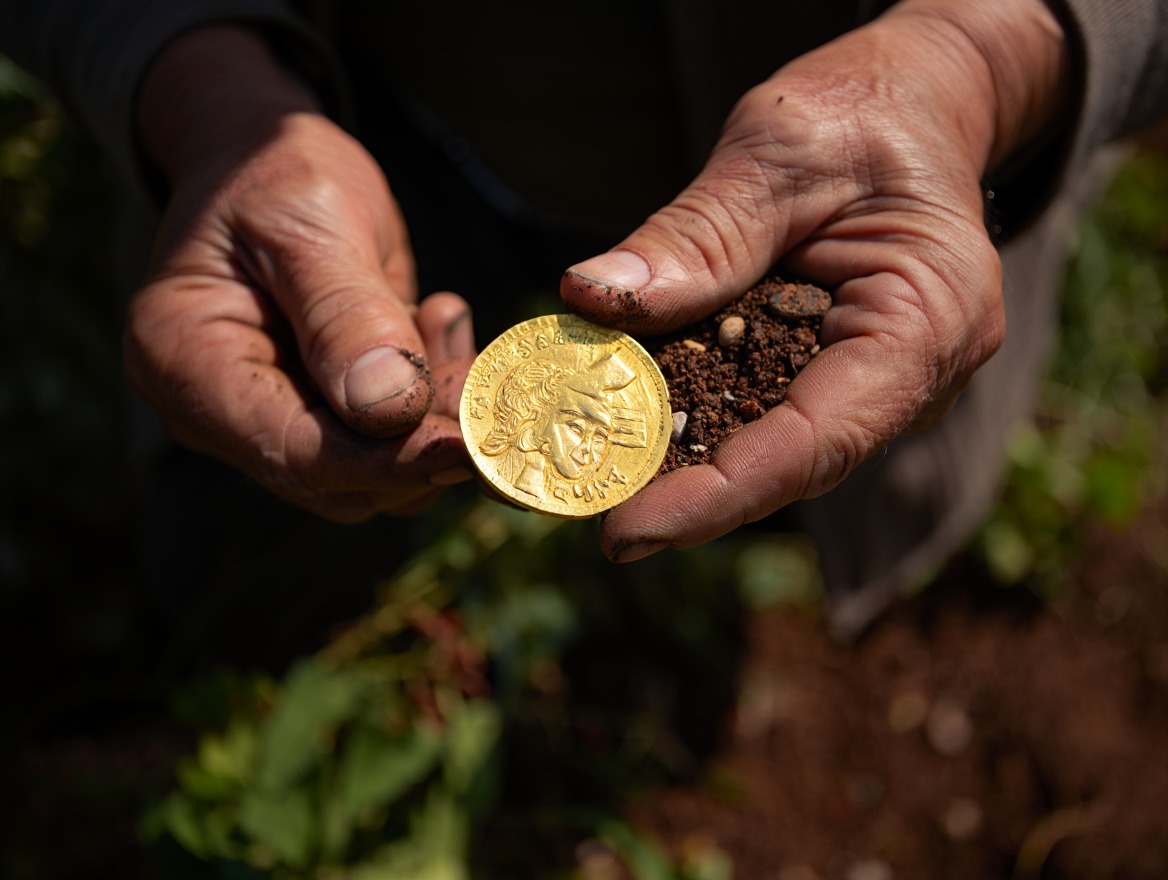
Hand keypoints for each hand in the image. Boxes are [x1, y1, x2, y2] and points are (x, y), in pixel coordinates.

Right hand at [124, 27, 474, 520]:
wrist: (264, 157)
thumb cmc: (272, 171)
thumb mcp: (311, 222)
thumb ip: (348, 316)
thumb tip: (392, 411)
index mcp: (187, 363)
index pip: (293, 452)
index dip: (385, 462)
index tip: (466, 446)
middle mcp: (220, 410)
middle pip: (336, 480)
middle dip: (421, 446)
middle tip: (489, 386)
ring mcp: (270, 416)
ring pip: (373, 471)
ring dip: (434, 420)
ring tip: (448, 329)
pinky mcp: (319, 413)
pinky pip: (387, 439)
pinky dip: (431, 399)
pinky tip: (439, 326)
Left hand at [561, 0, 1068, 560]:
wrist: (911, 105)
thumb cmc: (862, 115)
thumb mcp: (779, 152)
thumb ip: (698, 234)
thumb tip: (592, 297)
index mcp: (927, 324)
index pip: (815, 443)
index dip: (718, 496)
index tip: (624, 531)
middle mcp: (908, 379)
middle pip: (785, 465)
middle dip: (679, 494)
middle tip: (572, 503)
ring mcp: (873, 385)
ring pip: (768, 449)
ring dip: (675, 463)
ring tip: (578, 475)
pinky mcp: (832, 375)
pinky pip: (760, 412)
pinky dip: (690, 418)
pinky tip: (619, 423)